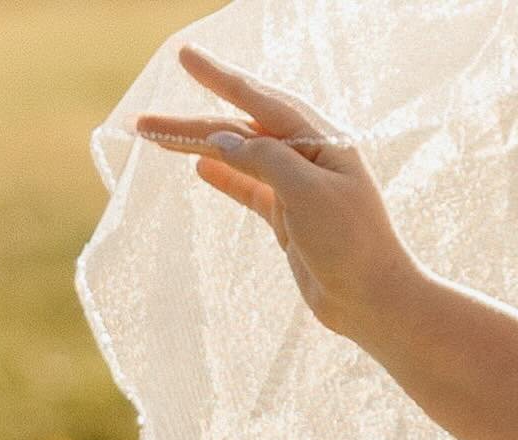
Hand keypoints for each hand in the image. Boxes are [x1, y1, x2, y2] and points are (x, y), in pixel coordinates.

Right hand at [134, 43, 412, 340]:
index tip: (184, 57)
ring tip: (153, 138)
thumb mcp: (308, 192)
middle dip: (192, 122)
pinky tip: (197, 165)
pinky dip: (223, 177)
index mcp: (321, 140)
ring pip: (238, 159)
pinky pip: (248, 190)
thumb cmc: (352, 244)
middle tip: (143, 120)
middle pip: (240, 130)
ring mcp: (297, 190)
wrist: (374, 303)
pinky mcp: (290, 221)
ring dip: (197, 147)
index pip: (261, 101)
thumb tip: (221, 139)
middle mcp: (308, 159)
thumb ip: (264, 159)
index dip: (220, 79)